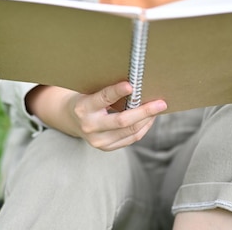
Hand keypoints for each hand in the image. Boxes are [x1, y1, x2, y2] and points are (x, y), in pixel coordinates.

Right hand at [29, 82, 166, 150]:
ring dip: (147, 120)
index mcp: (83, 108)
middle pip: (122, 121)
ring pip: (130, 132)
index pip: (102, 99)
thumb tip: (136, 85)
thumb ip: (107, 91)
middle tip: (161, 104)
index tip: (131, 85)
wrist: (70, 119)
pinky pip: (131, 139)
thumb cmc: (84, 98)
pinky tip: (149, 118)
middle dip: (144, 111)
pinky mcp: (106, 148)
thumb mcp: (89, 91)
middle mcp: (89, 126)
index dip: (116, 92)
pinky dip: (143, 128)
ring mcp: (98, 140)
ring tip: (158, 109)